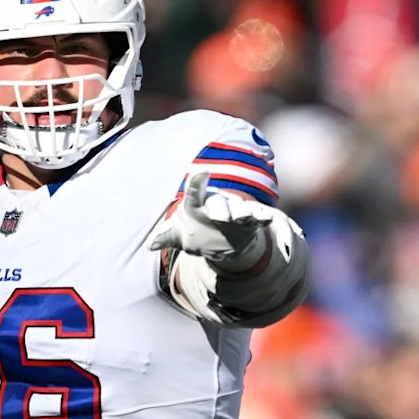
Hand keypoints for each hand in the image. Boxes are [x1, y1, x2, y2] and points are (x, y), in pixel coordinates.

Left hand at [151, 171, 269, 266]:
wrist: (219, 243)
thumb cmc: (195, 233)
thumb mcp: (179, 237)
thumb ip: (166, 237)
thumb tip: (150, 245)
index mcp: (196, 206)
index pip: (194, 193)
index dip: (197, 183)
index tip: (200, 173)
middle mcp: (217, 205)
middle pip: (219, 203)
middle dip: (221, 209)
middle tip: (220, 216)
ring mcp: (234, 212)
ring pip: (240, 209)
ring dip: (244, 212)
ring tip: (247, 216)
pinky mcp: (249, 221)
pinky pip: (257, 216)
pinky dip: (263, 217)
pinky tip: (268, 219)